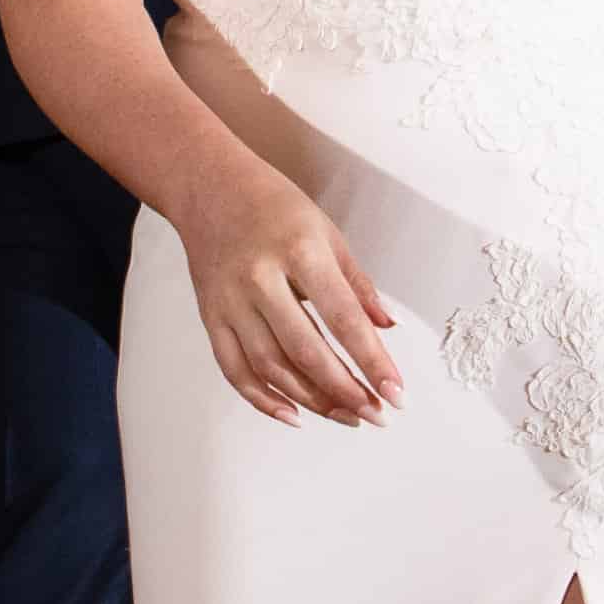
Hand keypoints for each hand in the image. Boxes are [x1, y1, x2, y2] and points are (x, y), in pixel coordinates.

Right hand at [175, 168, 405, 427]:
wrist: (207, 186)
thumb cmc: (273, 205)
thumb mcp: (326, 232)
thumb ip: (357, 284)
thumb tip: (387, 328)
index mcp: (298, 251)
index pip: (342, 318)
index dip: (372, 360)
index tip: (395, 392)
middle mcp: (260, 279)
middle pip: (305, 350)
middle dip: (345, 391)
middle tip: (376, 414)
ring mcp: (230, 301)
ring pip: (271, 367)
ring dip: (312, 401)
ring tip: (347, 416)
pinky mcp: (210, 316)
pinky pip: (235, 370)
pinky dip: (263, 399)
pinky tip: (294, 414)